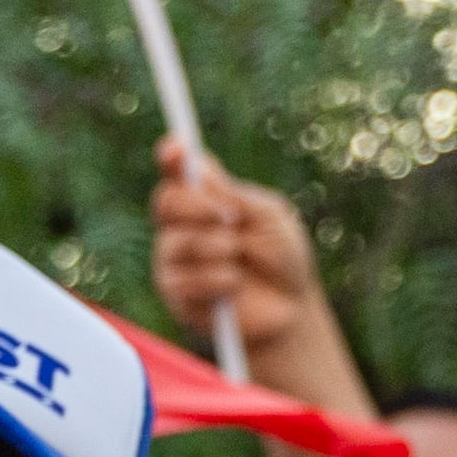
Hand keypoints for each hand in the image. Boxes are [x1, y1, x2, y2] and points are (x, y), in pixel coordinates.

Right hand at [149, 138, 331, 365]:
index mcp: (205, 199)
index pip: (176, 171)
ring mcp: (174, 259)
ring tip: (239, 257)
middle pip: (166, 201)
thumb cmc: (283, 257)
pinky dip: (216, 279)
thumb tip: (198, 170)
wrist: (291, 307)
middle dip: (198, 207)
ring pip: (176, 242)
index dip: (171, 156)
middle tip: (230, 219)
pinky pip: (183, 279)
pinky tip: (233, 286)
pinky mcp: (175, 294)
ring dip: (216, 248)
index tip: (176, 149)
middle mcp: (182, 224)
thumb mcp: (270, 219)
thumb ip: (235, 197)